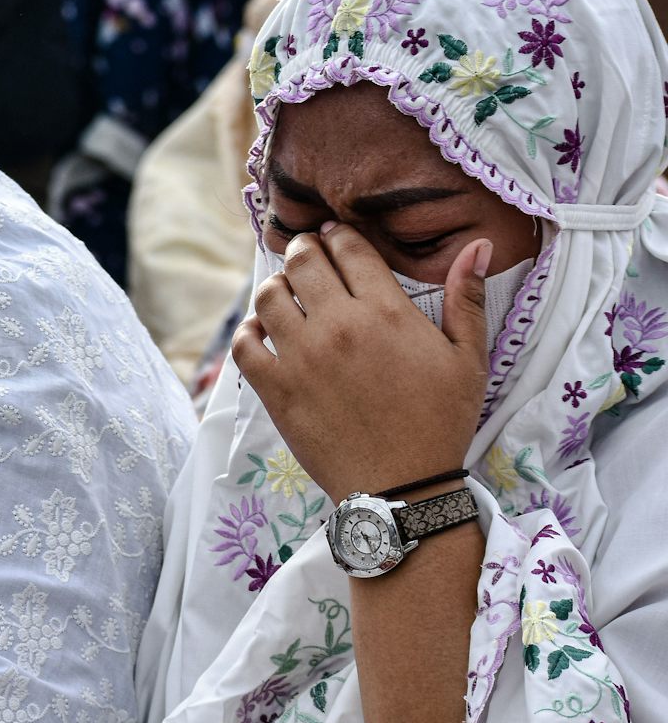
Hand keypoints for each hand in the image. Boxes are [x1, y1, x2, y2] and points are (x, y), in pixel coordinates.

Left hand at [232, 224, 491, 500]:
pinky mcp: (276, 388)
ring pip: (269, 295)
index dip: (339, 235)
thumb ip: (468, 298)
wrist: (403, 487)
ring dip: (276, 286)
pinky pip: (245, 343)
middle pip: (303, 262)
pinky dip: (249, 330)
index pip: (349, 248)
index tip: (334, 237)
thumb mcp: (469, 359)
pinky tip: (264, 331)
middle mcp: (339, 326)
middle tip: (308, 256)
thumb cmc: (441, 421)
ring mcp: (302, 357)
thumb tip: (478, 245)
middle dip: (304, 250)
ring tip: (287, 292)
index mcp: (387, 312)